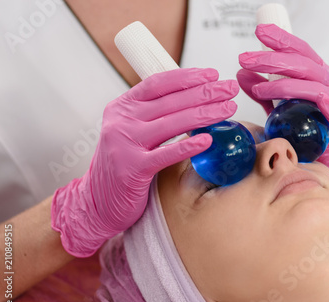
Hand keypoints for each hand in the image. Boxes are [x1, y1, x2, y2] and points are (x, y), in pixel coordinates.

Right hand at [52, 68, 238, 256]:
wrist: (98, 200)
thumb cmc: (124, 163)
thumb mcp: (132, 131)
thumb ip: (154, 114)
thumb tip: (195, 99)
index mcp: (122, 107)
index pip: (158, 83)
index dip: (187, 77)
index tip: (212, 74)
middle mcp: (121, 121)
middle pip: (170, 101)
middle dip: (205, 92)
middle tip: (230, 88)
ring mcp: (125, 144)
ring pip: (171, 124)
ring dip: (204, 114)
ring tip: (229, 108)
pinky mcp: (132, 169)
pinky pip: (166, 154)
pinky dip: (188, 146)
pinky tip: (208, 140)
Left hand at [237, 23, 328, 199]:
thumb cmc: (305, 128)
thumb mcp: (278, 106)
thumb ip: (262, 89)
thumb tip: (240, 72)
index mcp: (316, 72)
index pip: (299, 49)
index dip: (281, 38)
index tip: (259, 31)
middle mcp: (328, 80)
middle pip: (301, 62)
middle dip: (271, 59)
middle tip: (245, 59)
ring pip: (310, 81)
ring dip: (281, 83)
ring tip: (257, 89)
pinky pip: (324, 104)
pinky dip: (307, 99)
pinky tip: (287, 102)